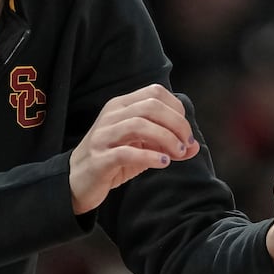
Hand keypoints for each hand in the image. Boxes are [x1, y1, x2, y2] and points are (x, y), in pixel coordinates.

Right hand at [68, 84, 198, 213]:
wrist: (78, 181)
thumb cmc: (114, 159)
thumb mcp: (143, 148)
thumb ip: (167, 144)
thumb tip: (195, 146)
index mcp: (122, 105)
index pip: (156, 93)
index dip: (177, 110)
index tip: (186, 133)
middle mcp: (111, 115)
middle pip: (150, 106)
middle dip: (176, 124)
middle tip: (186, 145)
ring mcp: (103, 135)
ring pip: (139, 125)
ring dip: (165, 138)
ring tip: (178, 154)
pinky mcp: (99, 158)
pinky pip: (126, 152)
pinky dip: (149, 156)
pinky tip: (162, 163)